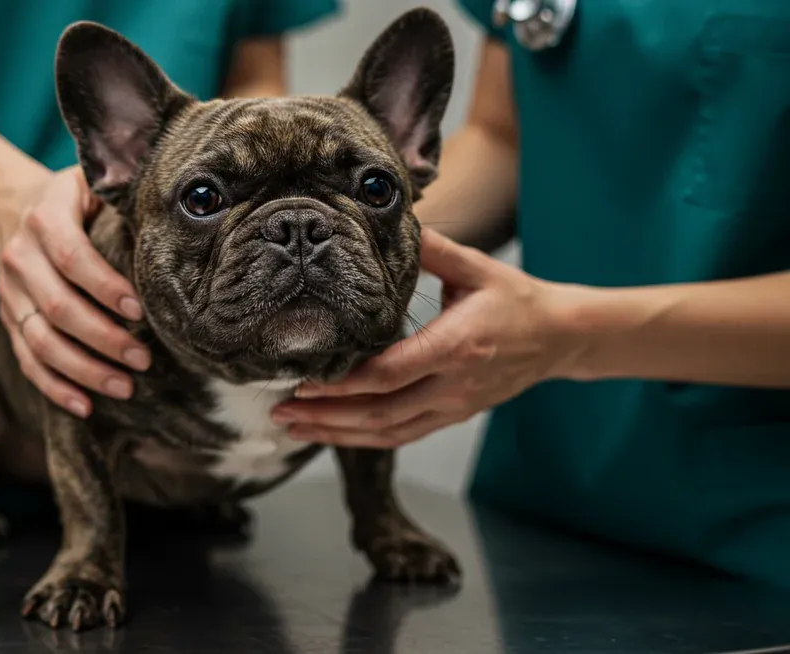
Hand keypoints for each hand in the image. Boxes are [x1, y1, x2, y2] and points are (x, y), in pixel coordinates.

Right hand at [0, 166, 149, 417]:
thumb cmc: (72, 198)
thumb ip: (121, 189)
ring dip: (84, 370)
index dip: (105, 286)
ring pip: (41, 341)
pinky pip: (27, 360)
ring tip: (124, 388)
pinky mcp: (10, 320)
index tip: (139, 311)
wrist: (10, 207)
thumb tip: (176, 207)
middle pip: (57, 307)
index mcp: (44, 217)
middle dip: (103, 338)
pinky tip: (85, 406)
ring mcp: (11, 293)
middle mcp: (21, 257)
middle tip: (143, 359)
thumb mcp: (92, 180)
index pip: (72, 257)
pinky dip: (54, 387)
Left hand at [272, 228, 577, 447]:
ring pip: (388, 432)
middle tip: (282, 410)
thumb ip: (432, 249)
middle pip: (381, 412)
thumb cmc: (516, 298)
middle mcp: (454, 384)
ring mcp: (453, 406)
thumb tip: (393, 218)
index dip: (344, 384)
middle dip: (328, 415)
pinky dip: (362, 438)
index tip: (305, 380)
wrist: (560, 337)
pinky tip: (331, 433)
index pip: (391, 373)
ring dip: (338, 434)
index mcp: (457, 345)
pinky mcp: (451, 415)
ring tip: (293, 427)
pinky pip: (401, 436)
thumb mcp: (476, 267)